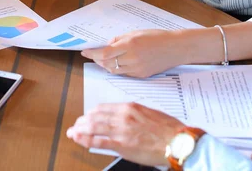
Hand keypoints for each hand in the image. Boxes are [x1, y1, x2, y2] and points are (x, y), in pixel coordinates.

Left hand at [66, 102, 184, 165]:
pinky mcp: (121, 144)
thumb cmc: (168, 129)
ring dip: (80, 130)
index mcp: (129, 107)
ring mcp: (121, 130)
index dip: (91, 113)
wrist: (178, 141)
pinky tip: (78, 139)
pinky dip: (85, 139)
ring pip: (93, 127)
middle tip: (76, 125)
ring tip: (73, 132)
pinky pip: (98, 141)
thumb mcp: (149, 114)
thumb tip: (123, 118)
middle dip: (83, 121)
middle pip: (95, 116)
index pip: (103, 108)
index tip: (87, 116)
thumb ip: (133, 114)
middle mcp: (122, 116)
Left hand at [81, 29, 194, 77]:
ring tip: (102, 59)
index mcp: (130, 45)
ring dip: (105, 65)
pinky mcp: (142, 75)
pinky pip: (124, 73)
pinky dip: (117, 68)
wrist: (176, 48)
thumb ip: (120, 39)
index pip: (105, 52)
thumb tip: (108, 45)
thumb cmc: (157, 37)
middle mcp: (132, 58)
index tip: (85, 52)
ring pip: (114, 70)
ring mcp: (137, 69)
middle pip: (107, 63)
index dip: (92, 53)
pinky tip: (116, 63)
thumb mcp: (136, 33)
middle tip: (92, 55)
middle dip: (97, 59)